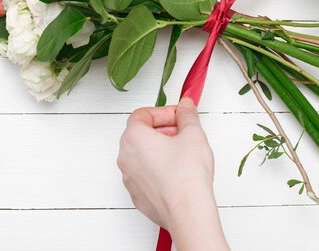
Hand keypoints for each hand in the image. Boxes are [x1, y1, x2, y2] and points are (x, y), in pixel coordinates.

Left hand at [117, 98, 229, 249]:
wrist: (188, 212)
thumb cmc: (186, 175)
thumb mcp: (192, 133)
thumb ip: (187, 114)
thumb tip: (185, 106)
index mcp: (133, 137)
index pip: (142, 114)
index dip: (163, 112)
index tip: (179, 116)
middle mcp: (126, 158)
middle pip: (141, 133)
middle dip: (163, 129)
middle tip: (183, 132)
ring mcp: (130, 179)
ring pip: (143, 154)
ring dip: (161, 149)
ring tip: (183, 153)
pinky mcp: (138, 196)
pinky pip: (146, 174)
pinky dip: (159, 168)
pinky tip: (178, 172)